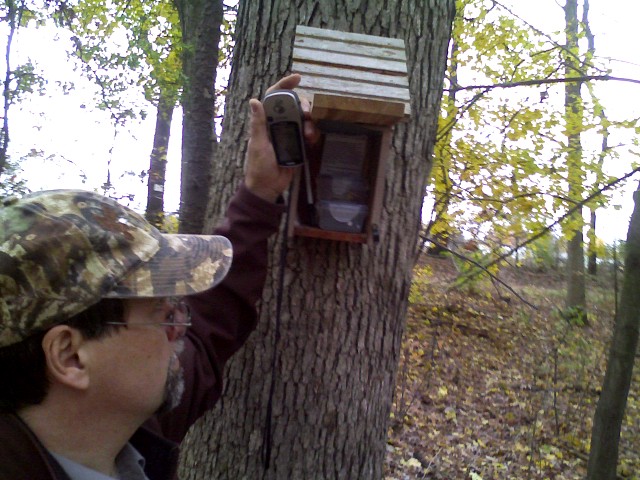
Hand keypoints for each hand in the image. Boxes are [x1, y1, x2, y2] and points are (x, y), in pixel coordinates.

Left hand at [244, 74, 319, 202]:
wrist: (268, 187)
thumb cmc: (259, 166)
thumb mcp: (258, 144)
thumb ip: (258, 124)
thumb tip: (254, 100)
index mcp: (266, 121)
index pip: (275, 97)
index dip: (285, 86)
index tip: (298, 78)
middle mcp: (279, 124)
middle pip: (294, 105)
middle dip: (304, 105)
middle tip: (308, 113)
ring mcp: (290, 134)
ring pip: (304, 119)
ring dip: (310, 122)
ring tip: (309, 134)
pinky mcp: (298, 145)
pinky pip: (309, 134)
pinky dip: (313, 134)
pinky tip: (312, 141)